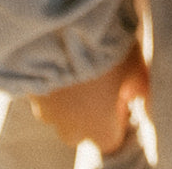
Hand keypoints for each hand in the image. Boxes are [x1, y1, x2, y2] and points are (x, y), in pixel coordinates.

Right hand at [29, 41, 149, 151]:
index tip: (121, 96)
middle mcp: (71, 129)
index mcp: (100, 130)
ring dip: (69, 98)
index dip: (117, 120)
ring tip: (77, 66)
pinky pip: (43, 95)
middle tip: (98, 80)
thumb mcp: (135, 65)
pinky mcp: (30, 94)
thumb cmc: (105, 51)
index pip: (110, 141)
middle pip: (81, 132)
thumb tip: (141, 95)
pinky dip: (51, 83)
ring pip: (59, 114)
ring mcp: (47, 113)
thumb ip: (139, 86)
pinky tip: (61, 59)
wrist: (64, 31)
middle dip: (89, 112)